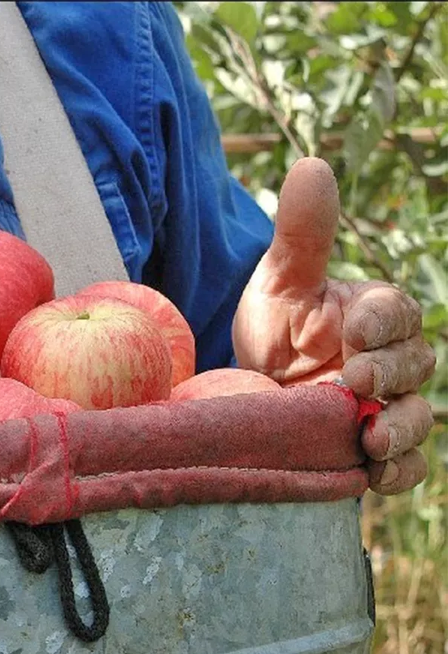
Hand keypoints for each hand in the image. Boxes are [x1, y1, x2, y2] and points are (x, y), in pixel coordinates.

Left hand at [232, 157, 435, 494]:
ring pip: (417, 416)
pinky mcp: (372, 450)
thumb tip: (311, 165)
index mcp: (375, 314)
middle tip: (352, 380)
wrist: (248, 386)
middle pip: (414, 364)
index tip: (353, 329)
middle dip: (388, 372)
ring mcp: (386, 407)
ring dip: (400, 428)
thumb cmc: (274, 326)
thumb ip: (302, 235)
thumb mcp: (278, 281)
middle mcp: (391, 360)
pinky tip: (373, 476)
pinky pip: (405, 466)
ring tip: (370, 439)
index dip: (381, 321)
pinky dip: (397, 473)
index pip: (395, 312)